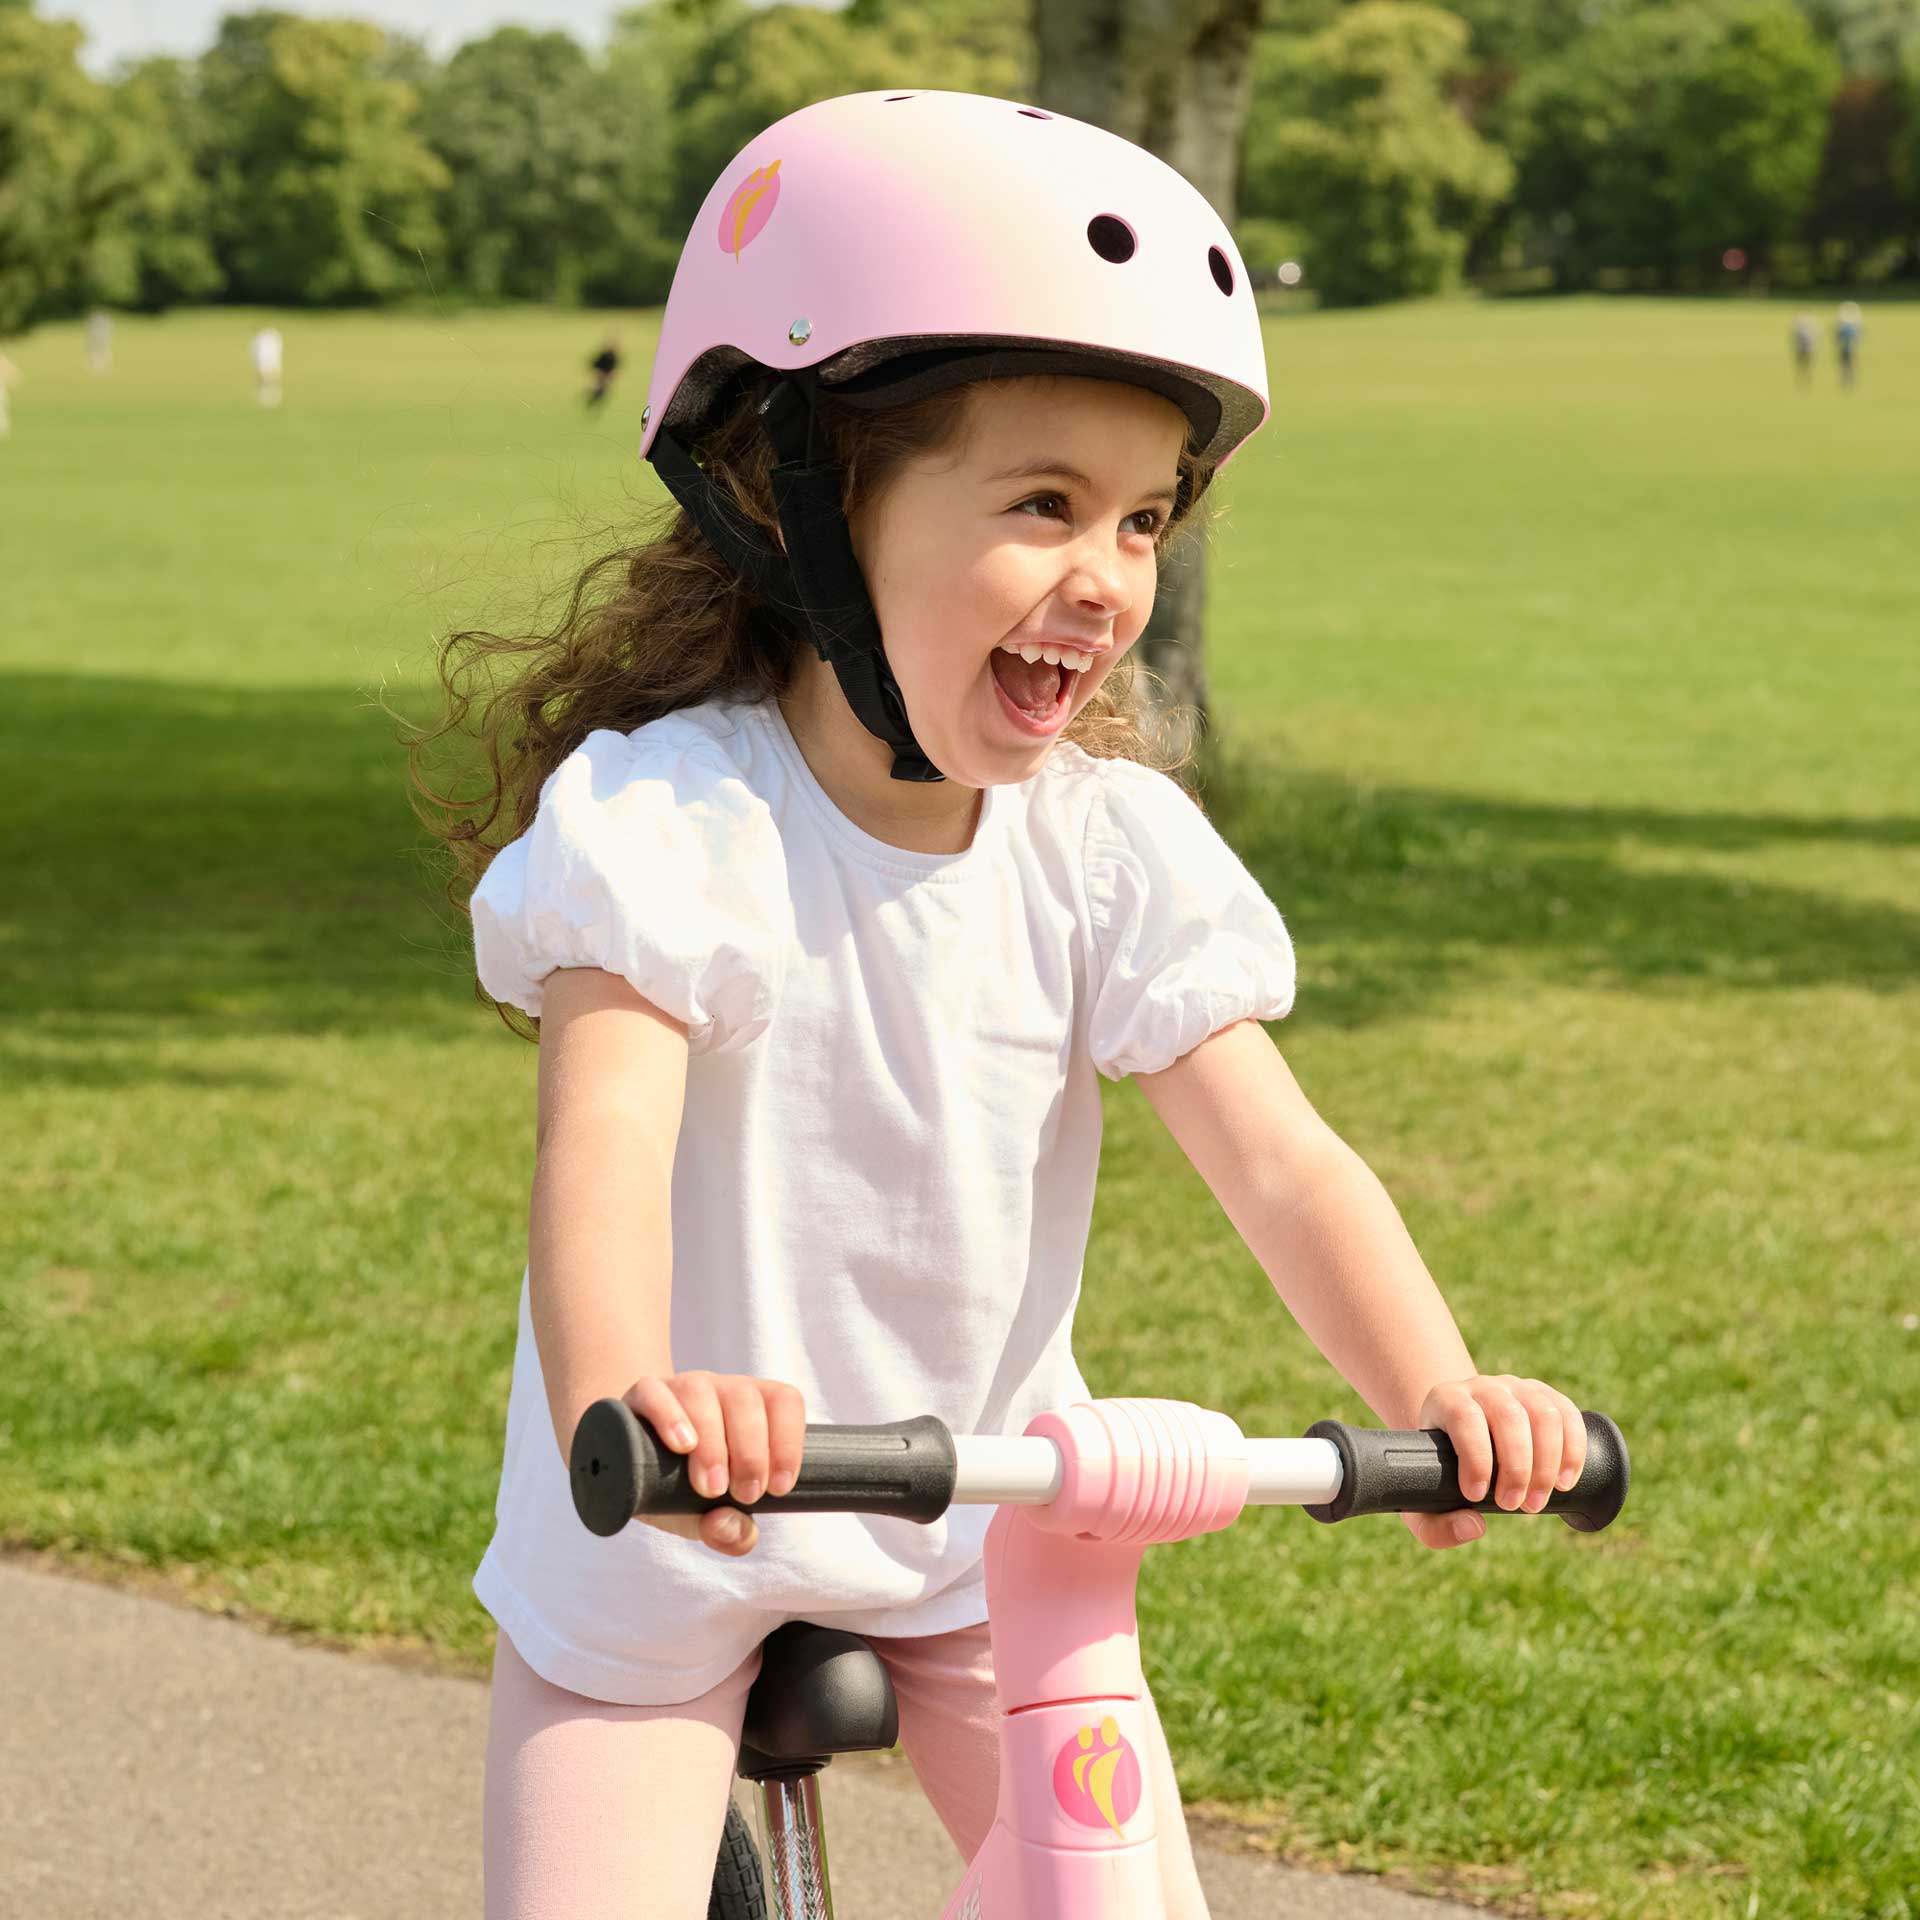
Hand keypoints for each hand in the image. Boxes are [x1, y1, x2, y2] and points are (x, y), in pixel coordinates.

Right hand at [625, 1371, 805, 1557]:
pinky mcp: (640, 1395)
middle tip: (743, 1494)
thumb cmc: (679, 1485)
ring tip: (711, 1486)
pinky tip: (681, 1446)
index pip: (783, 1402)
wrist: (625, 1464)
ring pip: (701, 1392)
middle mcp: (719, 1390)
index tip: (778, 1488)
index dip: (788, 1442)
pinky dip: (669, 1416)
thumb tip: (734, 1531)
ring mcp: (679, 1387)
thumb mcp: (707, 1513)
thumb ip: (728, 1531)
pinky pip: (655, 1392)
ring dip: (712, 1441)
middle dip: (750, 1452)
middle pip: (745, 1399)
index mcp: (749, 1407)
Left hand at [1401, 1373, 1587, 1551]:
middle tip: (1514, 1507)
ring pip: (1542, 1414)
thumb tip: (1475, 1526)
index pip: (1464, 1418)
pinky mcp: (1545, 1396)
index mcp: (1446, 1400)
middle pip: (1509, 1417)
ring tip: (1538, 1501)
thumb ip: (1436, 1528)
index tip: (1477, 1496)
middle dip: (1517, 1469)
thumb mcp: (1422, 1503)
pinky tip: (1566, 1482)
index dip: (1476, 1458)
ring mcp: (1517, 1388)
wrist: (1459, 1437)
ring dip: (1548, 1464)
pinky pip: (1567, 1413)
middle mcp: (1482, 1387)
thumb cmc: (1440, 1474)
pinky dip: (1573, 1450)